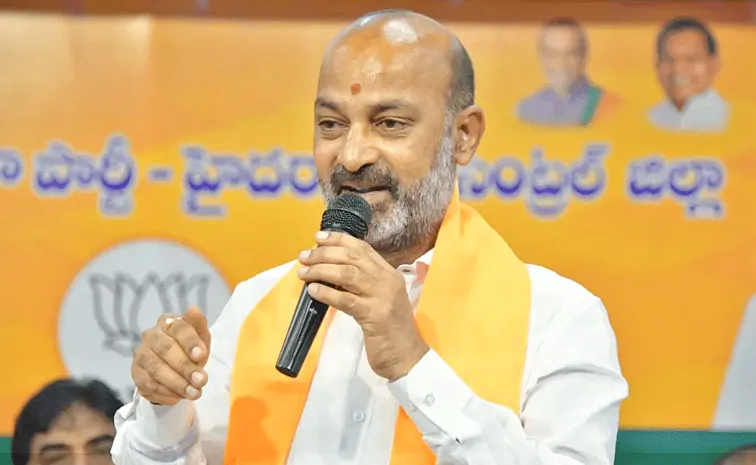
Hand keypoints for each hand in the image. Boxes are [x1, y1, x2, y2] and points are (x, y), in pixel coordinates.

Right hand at [132, 307, 210, 404]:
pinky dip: (166, 392)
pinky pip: (148, 384)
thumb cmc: (190, 349)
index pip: (179, 327)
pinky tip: (178, 397)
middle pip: (166, 349)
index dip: (190, 342)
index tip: (202, 356)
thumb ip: (199, 325)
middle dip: (185, 367)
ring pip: (156, 368)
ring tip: (194, 393)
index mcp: (169, 322)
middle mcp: (151, 335)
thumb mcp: (201, 338)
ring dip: (177, 383)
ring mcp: (141, 354)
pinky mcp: (135, 373)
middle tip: (201, 380)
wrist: (175, 369)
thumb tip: (193, 310)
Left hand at [298, 231, 428, 380]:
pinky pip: (346, 300)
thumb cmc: (389, 330)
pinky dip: (327, 293)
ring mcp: (382, 298)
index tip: (318, 238)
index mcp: (390, 274)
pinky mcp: (374, 316)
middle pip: (352, 257)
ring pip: (347, 274)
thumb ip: (362, 285)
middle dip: (324, 253)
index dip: (339, 240)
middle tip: (304, 256)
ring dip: (321, 270)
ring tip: (304, 273)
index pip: (363, 248)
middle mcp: (388, 281)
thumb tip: (330, 271)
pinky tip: (313, 291)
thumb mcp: (379, 300)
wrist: (407, 357)